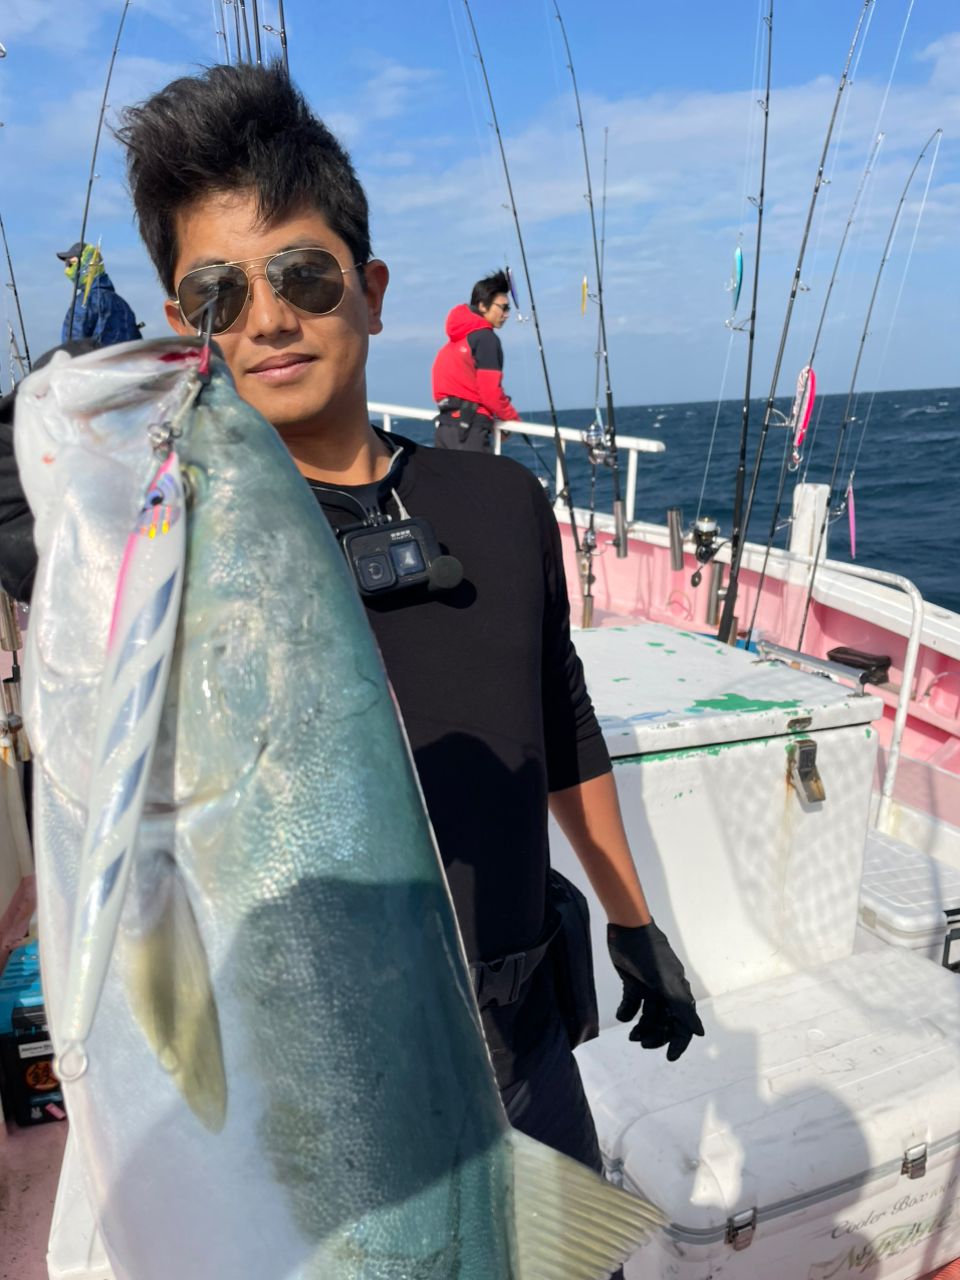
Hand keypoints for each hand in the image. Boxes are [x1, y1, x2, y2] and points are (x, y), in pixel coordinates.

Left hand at [607, 921, 703, 1061]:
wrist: (627, 928)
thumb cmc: (647, 953)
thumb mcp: (664, 981)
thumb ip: (680, 1006)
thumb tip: (700, 1033)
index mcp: (677, 992)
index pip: (683, 1024)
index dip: (678, 1042)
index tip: (669, 1058)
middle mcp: (666, 992)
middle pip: (666, 1022)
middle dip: (656, 1035)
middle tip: (640, 1042)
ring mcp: (650, 987)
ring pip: (650, 1015)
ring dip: (642, 1027)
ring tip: (631, 1036)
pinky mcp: (633, 982)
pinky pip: (633, 1004)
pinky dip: (628, 1013)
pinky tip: (622, 1015)